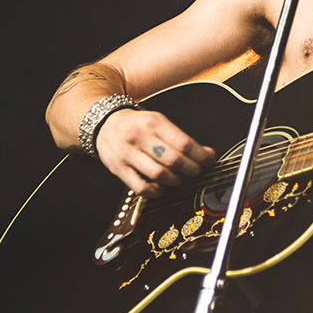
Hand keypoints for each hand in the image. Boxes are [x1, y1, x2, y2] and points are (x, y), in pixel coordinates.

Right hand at [95, 109, 215, 196]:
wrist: (103, 122)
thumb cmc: (135, 124)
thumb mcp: (157, 121)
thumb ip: (179, 137)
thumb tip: (205, 153)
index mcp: (154, 122)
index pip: (183, 143)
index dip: (201, 156)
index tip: (209, 160)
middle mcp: (140, 137)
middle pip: (173, 160)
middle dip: (191, 169)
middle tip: (196, 171)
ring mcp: (128, 154)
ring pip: (159, 174)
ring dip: (175, 180)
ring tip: (178, 178)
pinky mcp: (118, 169)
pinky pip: (140, 187)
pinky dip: (155, 191)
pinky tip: (160, 187)